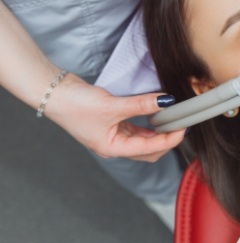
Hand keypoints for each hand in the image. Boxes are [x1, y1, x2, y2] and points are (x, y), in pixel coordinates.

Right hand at [47, 73, 184, 160]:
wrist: (54, 93)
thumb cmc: (76, 105)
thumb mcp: (113, 105)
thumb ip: (141, 104)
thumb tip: (167, 101)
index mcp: (113, 148)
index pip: (149, 149)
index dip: (169, 139)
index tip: (183, 127)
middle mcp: (115, 145)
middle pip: (149, 150)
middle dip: (166, 139)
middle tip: (181, 124)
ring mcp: (114, 135)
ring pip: (144, 139)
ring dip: (159, 131)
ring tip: (173, 118)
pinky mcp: (113, 123)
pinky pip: (136, 127)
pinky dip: (148, 122)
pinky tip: (157, 114)